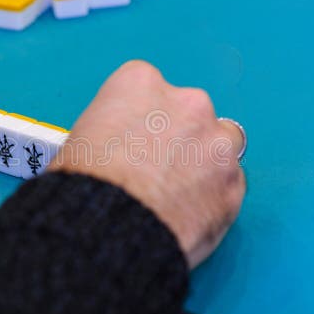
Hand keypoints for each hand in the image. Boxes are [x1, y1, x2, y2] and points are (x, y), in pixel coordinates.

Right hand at [50, 61, 245, 267]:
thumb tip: (117, 151)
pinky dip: (214, 199)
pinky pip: (230, 187)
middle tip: (155, 170)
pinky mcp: (234, 185)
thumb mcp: (78, 139)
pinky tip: (188, 215)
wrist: (108, 229)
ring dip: (206, 164)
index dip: (141, 120)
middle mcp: (187, 103)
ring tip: (177, 195)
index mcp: (141, 83)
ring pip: (221, 146)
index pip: (148, 88)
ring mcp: (217, 144)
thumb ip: (112, 132)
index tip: (135, 141)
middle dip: (179, 138)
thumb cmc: (85, 187)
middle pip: (192, 112)